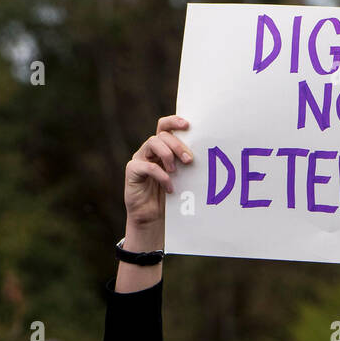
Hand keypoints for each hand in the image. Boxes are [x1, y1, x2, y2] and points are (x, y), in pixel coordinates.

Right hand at [124, 116, 192, 236]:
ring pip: (152, 143)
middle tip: (189, 160)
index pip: (165, 127)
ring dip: (167, 155)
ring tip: (175, 171)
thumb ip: (186, 166)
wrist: (153, 219)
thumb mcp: (181, 179)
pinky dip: (161, 175)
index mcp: (162, 148)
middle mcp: (149, 150)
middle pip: (162, 135)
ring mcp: (140, 159)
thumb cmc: (169, 199)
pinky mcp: (132, 170)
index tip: (188, 125)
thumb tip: (206, 156)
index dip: (174, 121)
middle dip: (177, 145)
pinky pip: (147, 166)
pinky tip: (169, 187)